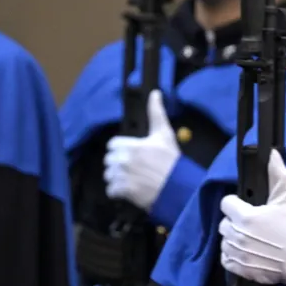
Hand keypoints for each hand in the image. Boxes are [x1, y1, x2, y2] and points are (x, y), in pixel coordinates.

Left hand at [103, 90, 180, 211]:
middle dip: (116, 164)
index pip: (112, 145)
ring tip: (130, 179)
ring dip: (116, 178)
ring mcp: (123, 176)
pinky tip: (128, 190)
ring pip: (108, 175)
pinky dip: (117, 192)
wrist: (177, 187)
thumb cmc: (171, 161)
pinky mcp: (123, 191)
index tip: (130, 154)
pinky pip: (110, 190)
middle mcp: (124, 160)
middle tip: (131, 168)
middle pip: (108, 160)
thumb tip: (155, 93)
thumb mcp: (165, 134)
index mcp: (131, 145)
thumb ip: (156, 113)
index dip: (119, 149)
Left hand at [219, 149, 285, 285]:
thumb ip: (277, 175)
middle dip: (234, 221)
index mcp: (245, 216)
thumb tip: (272, 154)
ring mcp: (238, 253)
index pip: (226, 203)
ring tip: (249, 239)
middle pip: (224, 223)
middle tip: (251, 224)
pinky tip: (246, 252)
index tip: (246, 207)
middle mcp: (237, 234)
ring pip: (224, 241)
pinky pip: (226, 259)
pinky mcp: (240, 269)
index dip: (235, 203)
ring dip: (233, 239)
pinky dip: (232, 256)